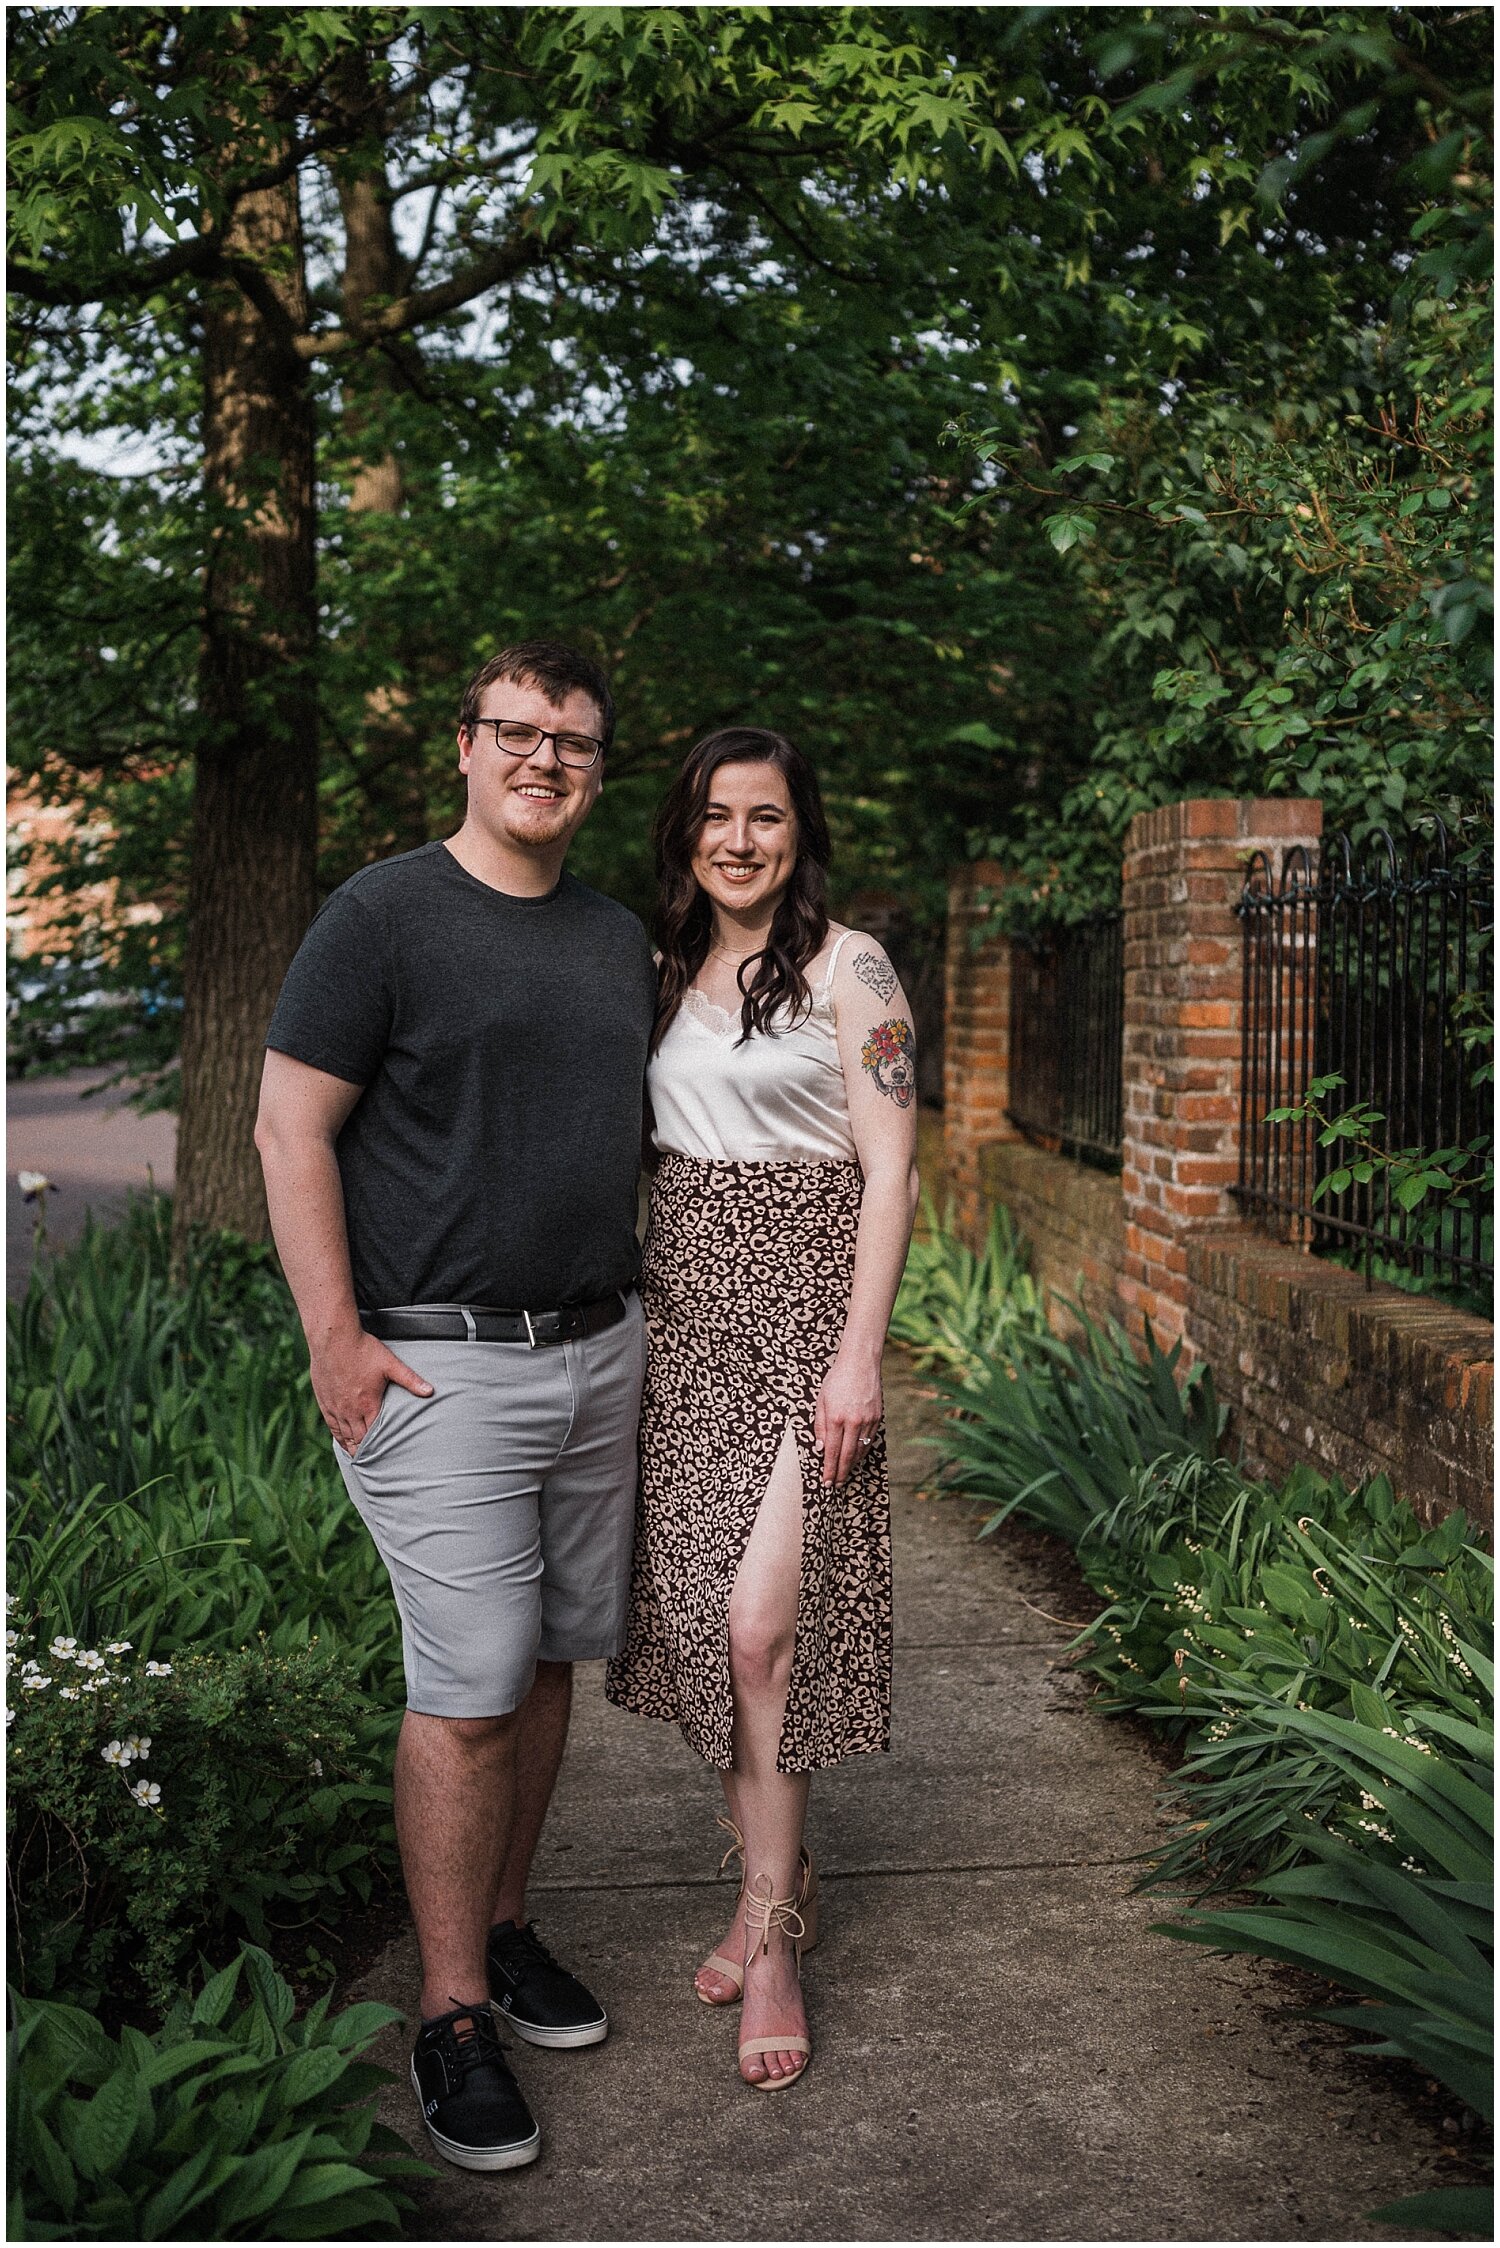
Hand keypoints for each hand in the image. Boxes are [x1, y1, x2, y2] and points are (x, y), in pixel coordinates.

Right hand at [311, 1328, 432, 1455]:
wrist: (333, 1338)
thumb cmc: (363, 1349)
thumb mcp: (390, 1364)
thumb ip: (410, 1380)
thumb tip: (430, 1391)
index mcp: (368, 1404)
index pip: (374, 1435)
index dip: (379, 1448)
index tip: (385, 1459)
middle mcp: (350, 1410)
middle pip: (358, 1439)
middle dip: (366, 1451)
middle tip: (373, 1463)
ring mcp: (335, 1406)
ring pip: (343, 1434)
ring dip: (351, 1447)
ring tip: (358, 1457)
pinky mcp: (324, 1400)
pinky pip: (331, 1424)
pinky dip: (337, 1435)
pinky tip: (341, 1440)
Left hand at [813, 1351, 881, 1487]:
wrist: (861, 1363)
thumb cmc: (837, 1380)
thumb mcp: (821, 1400)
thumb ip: (820, 1425)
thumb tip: (819, 1448)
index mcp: (836, 1418)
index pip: (831, 1451)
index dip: (828, 1469)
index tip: (825, 1482)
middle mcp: (853, 1422)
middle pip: (846, 1456)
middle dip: (840, 1473)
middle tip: (835, 1485)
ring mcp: (867, 1421)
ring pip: (860, 1451)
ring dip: (851, 1466)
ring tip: (844, 1476)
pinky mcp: (877, 1418)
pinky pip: (869, 1441)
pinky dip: (862, 1453)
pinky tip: (856, 1459)